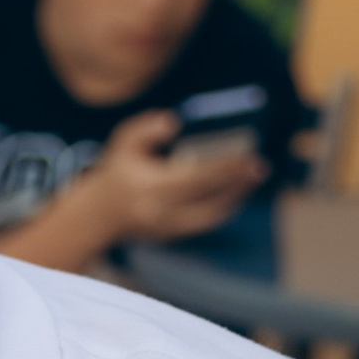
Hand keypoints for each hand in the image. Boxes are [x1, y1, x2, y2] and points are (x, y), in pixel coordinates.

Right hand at [86, 113, 263, 246]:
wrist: (96, 216)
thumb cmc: (115, 173)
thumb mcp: (123, 142)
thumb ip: (147, 128)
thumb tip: (174, 122)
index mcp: (152, 187)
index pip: (198, 177)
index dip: (227, 168)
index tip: (250, 158)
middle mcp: (162, 211)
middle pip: (211, 198)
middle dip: (239, 182)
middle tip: (261, 167)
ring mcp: (168, 228)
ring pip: (212, 215)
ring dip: (235, 197)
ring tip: (252, 178)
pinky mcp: (172, 236)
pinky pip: (206, 223)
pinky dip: (224, 207)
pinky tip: (236, 193)